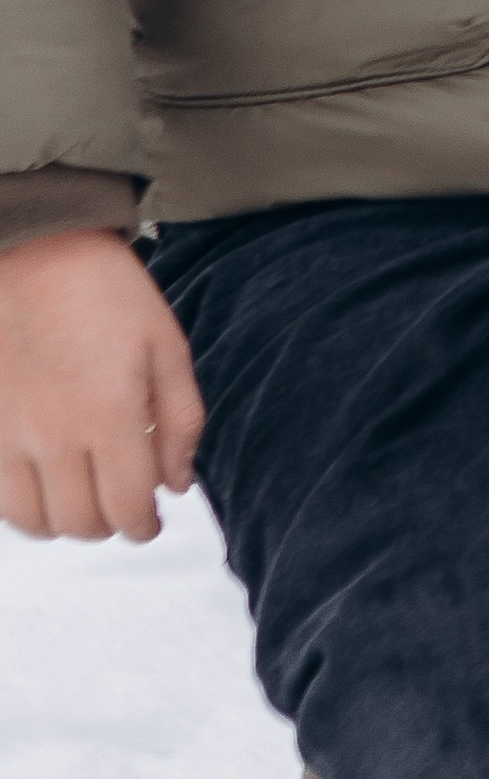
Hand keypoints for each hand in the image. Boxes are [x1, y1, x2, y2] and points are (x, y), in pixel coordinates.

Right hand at [0, 229, 204, 542]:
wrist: (37, 253)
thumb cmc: (108, 292)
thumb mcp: (166, 345)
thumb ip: (180, 420)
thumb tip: (178, 484)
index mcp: (109, 414)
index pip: (127, 507)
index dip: (144, 525)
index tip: (151, 520)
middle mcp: (55, 434)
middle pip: (82, 523)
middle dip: (110, 525)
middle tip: (123, 508)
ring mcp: (11, 434)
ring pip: (34, 521)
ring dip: (65, 523)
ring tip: (84, 501)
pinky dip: (23, 507)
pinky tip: (44, 485)